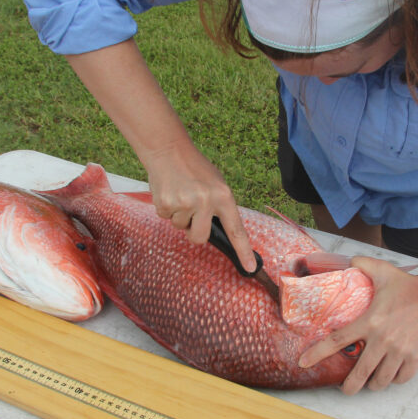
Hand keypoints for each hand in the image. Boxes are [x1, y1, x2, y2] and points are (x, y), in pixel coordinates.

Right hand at [145, 143, 256, 272]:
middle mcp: (206, 202)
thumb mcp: (216, 184)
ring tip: (180, 193)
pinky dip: (166, 208)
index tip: (251, 268)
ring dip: (179, 215)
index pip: (236, 230)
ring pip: (181, 228)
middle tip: (192, 212)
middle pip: (200, 238)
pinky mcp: (166, 204)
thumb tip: (219, 231)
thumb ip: (219, 206)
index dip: (244, 251)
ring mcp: (185, 204)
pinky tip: (169, 191)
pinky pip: (166, 218)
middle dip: (194, 232)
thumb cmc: (195, 168)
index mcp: (223, 196)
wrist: (168, 150)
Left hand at [298, 256, 417, 394]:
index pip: (338, 340)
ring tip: (369, 381)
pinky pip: (401, 378)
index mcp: (370, 321)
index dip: (318, 353)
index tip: (304, 362)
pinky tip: (390, 375)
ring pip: (381, 380)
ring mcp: (400, 351)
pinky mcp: (415, 357)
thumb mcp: (382, 270)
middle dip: (349, 386)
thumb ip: (362, 264)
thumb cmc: (409, 285)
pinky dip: (394, 380)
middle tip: (345, 389)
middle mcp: (383, 340)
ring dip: (373, 384)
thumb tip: (348, 260)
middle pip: (360, 372)